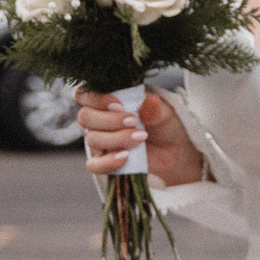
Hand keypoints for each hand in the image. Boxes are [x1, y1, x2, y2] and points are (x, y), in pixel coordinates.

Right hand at [75, 88, 204, 185]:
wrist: (175, 152)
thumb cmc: (165, 125)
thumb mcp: (165, 113)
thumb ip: (155, 108)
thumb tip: (150, 101)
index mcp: (108, 100)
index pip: (84, 94)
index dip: (96, 98)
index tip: (119, 105)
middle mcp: (99, 119)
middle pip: (85, 117)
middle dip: (109, 120)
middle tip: (134, 122)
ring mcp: (100, 141)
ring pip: (91, 139)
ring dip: (116, 139)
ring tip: (140, 138)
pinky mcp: (105, 162)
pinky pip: (94, 165)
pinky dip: (108, 162)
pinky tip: (125, 157)